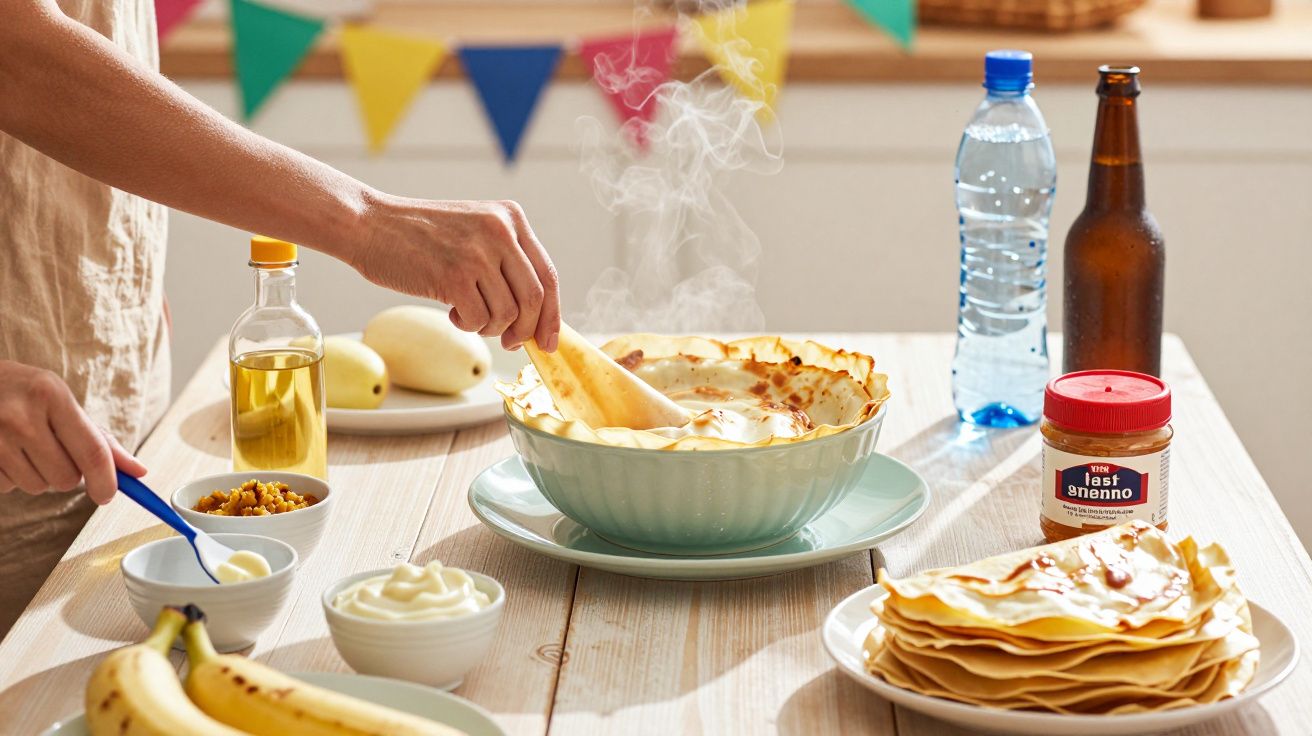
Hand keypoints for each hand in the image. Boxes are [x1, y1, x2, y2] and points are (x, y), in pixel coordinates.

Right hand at [0, 361, 147, 504]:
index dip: (106, 481)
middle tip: (52, 449)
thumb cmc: (25, 393)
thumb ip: (100, 438)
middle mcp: (22, 416)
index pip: (92, 452)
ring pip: (37, 487)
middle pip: (66, 478)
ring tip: (24, 447)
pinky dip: (12, 477)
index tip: (108, 495)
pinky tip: (5, 451)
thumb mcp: (61, 401)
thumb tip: (139, 472)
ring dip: (38, 475)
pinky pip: (8, 488)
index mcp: (52, 396)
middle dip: (67, 473)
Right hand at [348, 194, 560, 350]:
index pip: (548, 275)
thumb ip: (506, 260)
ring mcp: (478, 253)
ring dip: (491, 328)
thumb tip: (535, 316)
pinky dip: (468, 326)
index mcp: (511, 217)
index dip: (553, 315)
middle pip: (536, 299)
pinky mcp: (454, 276)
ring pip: (509, 314)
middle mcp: (500, 231)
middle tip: (511, 343)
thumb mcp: (474, 230)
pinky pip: (479, 320)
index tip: (549, 341)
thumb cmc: (419, 235)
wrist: (370, 224)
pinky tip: (452, 312)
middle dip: (527, 331)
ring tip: (469, 315)